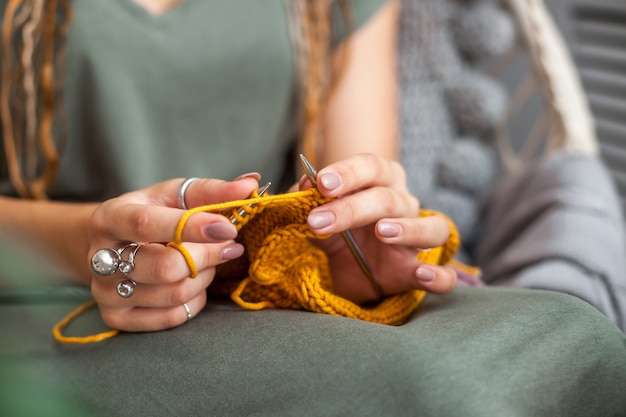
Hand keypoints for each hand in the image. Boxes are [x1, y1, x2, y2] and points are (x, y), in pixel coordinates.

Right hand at [88, 174, 259, 331]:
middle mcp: (99, 257)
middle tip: (226, 245)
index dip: (192, 227)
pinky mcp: (117, 318)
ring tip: (207, 261)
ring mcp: (105, 292)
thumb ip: (213, 191)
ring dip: (204, 277)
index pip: (147, 224)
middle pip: (164, 266)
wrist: (121, 245)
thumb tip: (250, 185)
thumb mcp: (179, 195)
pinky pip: (171, 317)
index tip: (229, 227)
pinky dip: (194, 299)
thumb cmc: (156, 214)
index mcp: (110, 217)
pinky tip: (193, 282)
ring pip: (172, 294)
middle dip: (207, 256)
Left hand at [301, 154, 456, 303]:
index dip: (347, 172)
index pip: (371, 166)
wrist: (349, 271)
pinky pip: (445, 274)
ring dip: (408, 228)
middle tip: (319, 221)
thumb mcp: (318, 214)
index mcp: (380, 181)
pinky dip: (439, 275)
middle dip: (351, 208)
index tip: (321, 183)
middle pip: (389, 199)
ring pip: (433, 227)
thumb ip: (309, 200)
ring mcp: (417, 239)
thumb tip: (304, 185)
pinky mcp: (417, 272)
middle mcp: (404, 205)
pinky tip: (422, 274)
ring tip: (381, 232)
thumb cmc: (338, 231)